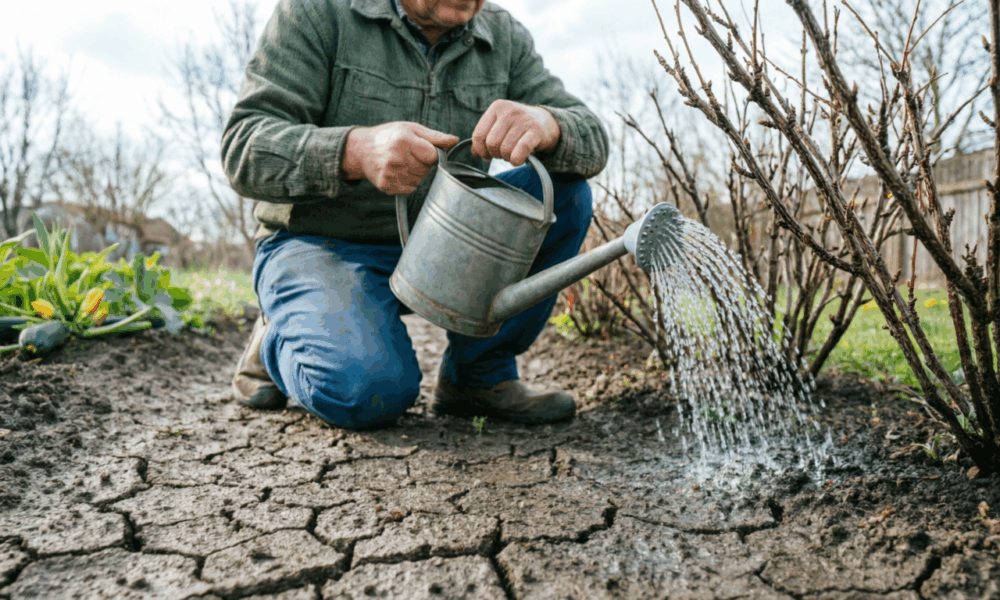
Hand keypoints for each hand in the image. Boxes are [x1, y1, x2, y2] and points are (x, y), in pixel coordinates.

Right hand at [342, 122, 458, 193]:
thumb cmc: (390, 135)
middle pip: (426, 170)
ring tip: (402, 163)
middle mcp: (395, 158)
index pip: (433, 156)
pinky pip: (409, 189)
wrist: (361, 149)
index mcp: (404, 141)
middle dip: (422, 164)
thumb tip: (455, 140)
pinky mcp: (386, 185)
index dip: (430, 154)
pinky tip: (397, 172)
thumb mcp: (411, 129)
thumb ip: (434, 136)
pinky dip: (407, 183)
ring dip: (415, 174)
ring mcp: (389, 173)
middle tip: (409, 155)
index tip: (421, 149)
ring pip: (418, 181)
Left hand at [471, 100, 559, 166]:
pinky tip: (519, 159)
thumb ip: (484, 136)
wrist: (545, 122)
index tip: (486, 155)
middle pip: (491, 144)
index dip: (480, 150)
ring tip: (512, 154)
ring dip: (507, 158)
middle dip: (495, 154)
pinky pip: (520, 151)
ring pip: (505, 149)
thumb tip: (474, 152)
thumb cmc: (518, 127)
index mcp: (497, 107)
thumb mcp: (499, 126)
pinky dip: (517, 160)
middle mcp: (509, 111)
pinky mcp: (536, 131)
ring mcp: (523, 120)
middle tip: (502, 153)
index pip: (478, 135)